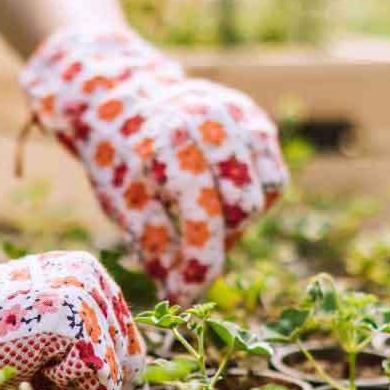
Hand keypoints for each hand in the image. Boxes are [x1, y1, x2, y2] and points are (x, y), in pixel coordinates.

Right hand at [0, 224, 145, 389]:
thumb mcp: (35, 352)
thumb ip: (74, 365)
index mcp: (85, 277)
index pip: (123, 342)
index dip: (115, 389)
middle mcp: (91, 280)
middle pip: (122, 361)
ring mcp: (84, 295)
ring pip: (108, 378)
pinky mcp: (71, 319)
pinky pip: (92, 382)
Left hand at [20, 28, 287, 302]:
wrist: (123, 92)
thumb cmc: (117, 154)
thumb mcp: (120, 199)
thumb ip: (153, 243)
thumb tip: (180, 295)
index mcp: (169, 144)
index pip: (203, 218)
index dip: (199, 265)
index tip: (185, 296)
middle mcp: (211, 123)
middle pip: (242, 209)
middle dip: (220, 242)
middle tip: (192, 254)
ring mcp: (239, 116)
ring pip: (266, 193)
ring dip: (240, 223)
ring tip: (206, 227)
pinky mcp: (255, 120)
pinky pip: (272, 176)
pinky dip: (254, 200)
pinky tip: (222, 204)